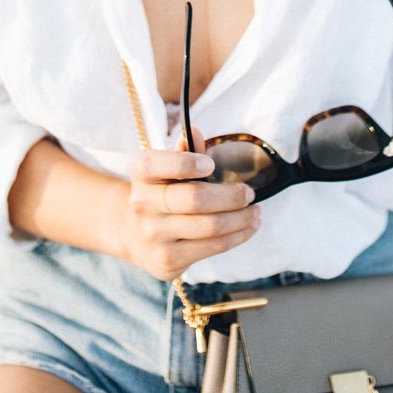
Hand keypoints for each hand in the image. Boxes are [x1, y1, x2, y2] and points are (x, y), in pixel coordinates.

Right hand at [121, 125, 260, 280]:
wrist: (137, 235)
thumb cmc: (162, 192)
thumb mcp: (167, 168)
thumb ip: (183, 151)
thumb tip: (195, 133)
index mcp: (142, 173)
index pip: (156, 164)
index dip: (186, 164)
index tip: (211, 165)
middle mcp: (142, 204)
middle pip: (195, 198)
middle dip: (231, 196)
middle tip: (249, 193)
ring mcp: (153, 235)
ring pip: (210, 227)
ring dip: (241, 218)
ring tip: (256, 212)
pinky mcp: (168, 260)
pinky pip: (213, 247)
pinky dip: (237, 236)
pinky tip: (248, 227)